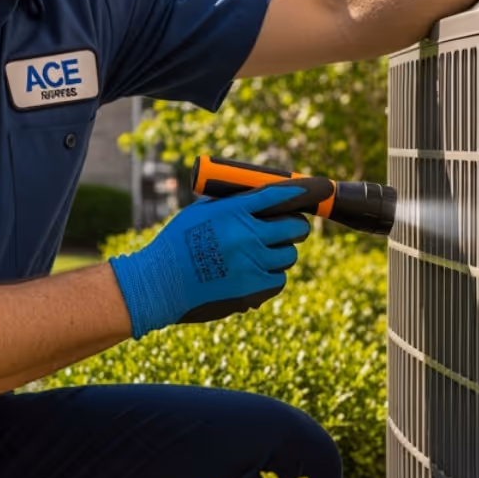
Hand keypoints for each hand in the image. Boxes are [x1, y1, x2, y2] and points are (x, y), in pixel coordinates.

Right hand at [108, 181, 313, 338]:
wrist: (160, 283)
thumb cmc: (177, 243)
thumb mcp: (202, 212)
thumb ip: (234, 205)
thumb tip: (266, 198)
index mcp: (234, 212)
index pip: (278, 195)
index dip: (302, 191)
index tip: (317, 188)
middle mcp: (247, 236)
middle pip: (295, 227)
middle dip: (294, 226)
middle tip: (287, 229)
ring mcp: (253, 264)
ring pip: (289, 255)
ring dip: (280, 253)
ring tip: (258, 254)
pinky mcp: (253, 289)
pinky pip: (279, 279)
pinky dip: (271, 275)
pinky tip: (253, 272)